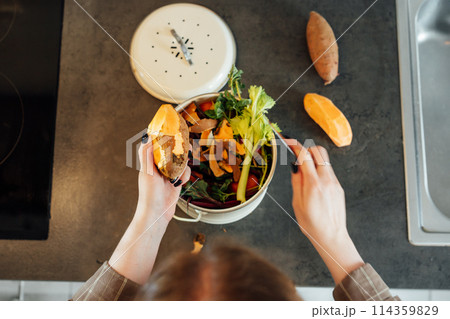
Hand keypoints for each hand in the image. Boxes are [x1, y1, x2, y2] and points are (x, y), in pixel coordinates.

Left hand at [137, 139, 190, 223]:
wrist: (157, 214)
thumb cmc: (149, 195)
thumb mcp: (147, 173)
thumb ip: (146, 155)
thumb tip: (147, 137)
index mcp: (149, 162)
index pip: (156, 144)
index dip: (164, 136)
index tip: (173, 130)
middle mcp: (159, 166)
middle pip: (171, 151)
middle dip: (180, 150)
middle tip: (187, 147)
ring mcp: (168, 174)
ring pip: (180, 161)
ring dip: (183, 166)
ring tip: (179, 175)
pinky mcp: (175, 181)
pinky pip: (184, 172)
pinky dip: (185, 176)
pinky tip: (180, 183)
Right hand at [290, 142, 363, 283]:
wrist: (331, 236)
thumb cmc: (312, 224)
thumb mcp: (297, 203)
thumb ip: (297, 182)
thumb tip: (296, 167)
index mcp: (313, 184)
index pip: (305, 156)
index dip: (295, 145)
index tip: (289, 141)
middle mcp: (326, 180)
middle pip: (318, 151)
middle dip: (307, 149)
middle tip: (298, 156)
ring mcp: (334, 183)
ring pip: (324, 160)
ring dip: (314, 159)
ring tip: (305, 172)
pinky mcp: (338, 187)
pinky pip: (328, 171)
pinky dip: (319, 170)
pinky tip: (313, 183)